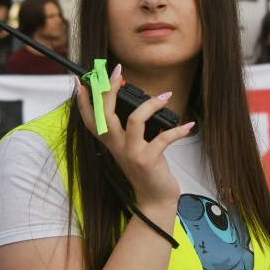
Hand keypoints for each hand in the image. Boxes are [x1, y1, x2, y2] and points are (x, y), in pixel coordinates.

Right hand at [74, 63, 192, 214]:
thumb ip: (130, 128)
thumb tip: (139, 101)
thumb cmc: (146, 168)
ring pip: (133, 120)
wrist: (155, 198)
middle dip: (110, 89)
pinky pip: (163, 138)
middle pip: (106, 113)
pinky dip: (178, 129)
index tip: (81, 82)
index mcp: (110, 142)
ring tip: (165, 97)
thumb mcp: (133, 146)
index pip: (90, 119)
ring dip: (151, 105)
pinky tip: (188, 125)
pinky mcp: (147, 160)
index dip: (83, 101)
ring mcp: (131, 153)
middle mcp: (116, 146)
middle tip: (118, 72)